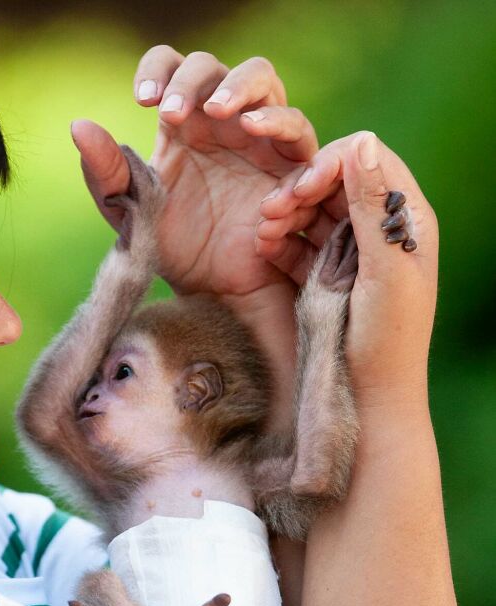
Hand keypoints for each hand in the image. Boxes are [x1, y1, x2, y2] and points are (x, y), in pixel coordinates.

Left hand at [71, 48, 317, 298]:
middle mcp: (221, 124)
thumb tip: (78, 126)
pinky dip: (278, 120)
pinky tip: (251, 129)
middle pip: (213, 68)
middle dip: (192, 81)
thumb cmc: (177, 252)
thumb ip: (108, 175)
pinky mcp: (292, 166)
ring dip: (239, 85)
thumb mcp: (134, 216)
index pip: (171, 69)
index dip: (159, 70)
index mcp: (182, 126)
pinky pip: (297, 128)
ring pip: (262, 80)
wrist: (217, 295)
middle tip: (173, 115)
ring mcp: (260, 139)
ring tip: (217, 109)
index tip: (144, 100)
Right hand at [255, 131, 438, 399]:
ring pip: (314, 210)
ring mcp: (353, 252)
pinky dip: (280, 240)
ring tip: (262, 230)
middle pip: (337, 181)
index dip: (333, 163)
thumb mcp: (385, 270)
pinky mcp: (327, 275)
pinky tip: (263, 248)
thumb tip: (363, 141)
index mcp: (407, 219)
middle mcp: (382, 228)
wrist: (370, 399)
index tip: (302, 187)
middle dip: (301, 187)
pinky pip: (300, 242)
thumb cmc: (386, 340)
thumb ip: (374, 208)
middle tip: (270, 210)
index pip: (371, 160)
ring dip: (286, 212)